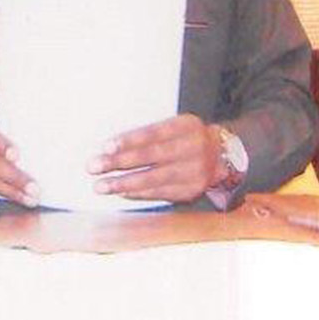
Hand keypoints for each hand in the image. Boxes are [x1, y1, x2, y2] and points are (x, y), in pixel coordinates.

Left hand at [89, 114, 218, 202]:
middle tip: (94, 166)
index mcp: (186, 126)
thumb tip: (112, 147)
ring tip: (102, 185)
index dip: (128, 140)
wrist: (224, 155)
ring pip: (153, 179)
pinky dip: (138, 193)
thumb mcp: (176, 126)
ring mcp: (194, 172)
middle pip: (151, 157)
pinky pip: (160, 193)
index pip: (153, 133)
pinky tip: (121, 192)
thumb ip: (150, 134)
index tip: (105, 147)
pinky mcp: (191, 191)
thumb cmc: (188, 137)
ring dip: (124, 184)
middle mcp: (193, 148)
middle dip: (119, 163)